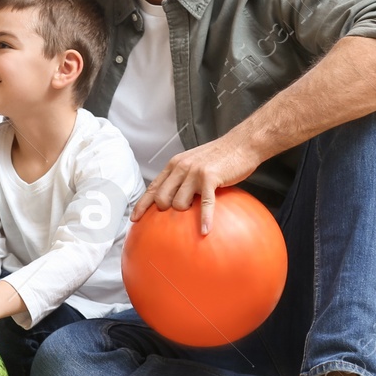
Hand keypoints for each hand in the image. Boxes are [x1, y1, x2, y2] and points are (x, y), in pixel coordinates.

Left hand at [130, 135, 260, 233]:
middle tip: (176, 216)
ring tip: (195, 215)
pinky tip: (205, 231)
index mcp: (174, 165)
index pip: (153, 187)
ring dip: (185, 212)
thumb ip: (182, 177)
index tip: (134, 219)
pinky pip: (204, 204)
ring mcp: (194, 173)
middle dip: (165, 211)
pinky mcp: (210, 178)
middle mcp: (181, 168)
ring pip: (179, 202)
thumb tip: (175, 198)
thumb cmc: (219, 156)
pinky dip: (204, 219)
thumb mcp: (194, 163)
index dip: (142, 204)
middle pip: (162, 198)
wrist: (241, 144)